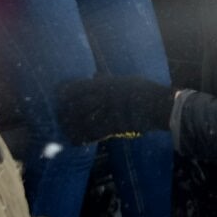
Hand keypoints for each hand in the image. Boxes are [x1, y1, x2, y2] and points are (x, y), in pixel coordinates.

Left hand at [57, 76, 173, 143]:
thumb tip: (95, 76)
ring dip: (71, 126)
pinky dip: (83, 137)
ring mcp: (106, 112)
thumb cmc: (143, 90)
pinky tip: (77, 140)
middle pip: (76, 105)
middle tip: (60, 116)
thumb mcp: (125, 80)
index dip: (66, 92)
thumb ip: (108, 80)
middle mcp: (102, 98)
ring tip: (65, 130)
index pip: (78, 87)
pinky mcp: (112, 127)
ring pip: (81, 121)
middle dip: (65, 112)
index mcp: (104, 84)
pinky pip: (93, 134)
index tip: (60, 95)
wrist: (156, 106)